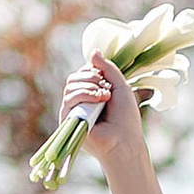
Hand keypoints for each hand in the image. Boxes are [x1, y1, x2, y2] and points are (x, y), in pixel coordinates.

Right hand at [60, 51, 148, 173]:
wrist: (124, 141)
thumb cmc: (126, 118)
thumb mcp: (121, 87)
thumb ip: (108, 68)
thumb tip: (93, 51)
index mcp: (92, 93)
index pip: (83, 73)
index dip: (93, 71)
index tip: (108, 80)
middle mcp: (80, 102)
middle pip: (74, 78)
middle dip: (91, 77)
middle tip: (107, 89)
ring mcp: (73, 111)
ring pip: (71, 86)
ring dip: (89, 87)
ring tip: (105, 96)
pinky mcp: (67, 120)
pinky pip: (69, 99)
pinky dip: (84, 95)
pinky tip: (98, 100)